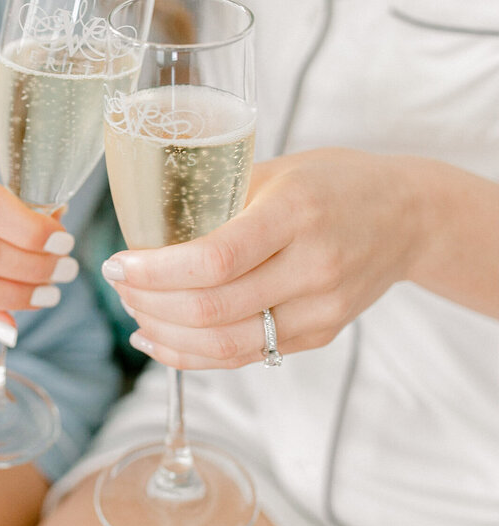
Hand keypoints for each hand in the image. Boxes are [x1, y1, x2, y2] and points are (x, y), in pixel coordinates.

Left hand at [102, 148, 419, 368]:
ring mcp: (320, 309)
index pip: (214, 259)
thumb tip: (144, 227)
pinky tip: (161, 339)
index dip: (155, 271)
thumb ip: (218, 198)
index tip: (117, 263)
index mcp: (295, 213)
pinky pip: (246, 355)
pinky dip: (193, 354)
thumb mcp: (276, 170)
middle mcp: (312, 267)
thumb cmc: (333, 182)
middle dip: (150, 302)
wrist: (408, 216)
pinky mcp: (321, 335)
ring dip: (165, 334)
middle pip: (213, 308)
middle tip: (118, 284)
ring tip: (133, 311)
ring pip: (225, 344)